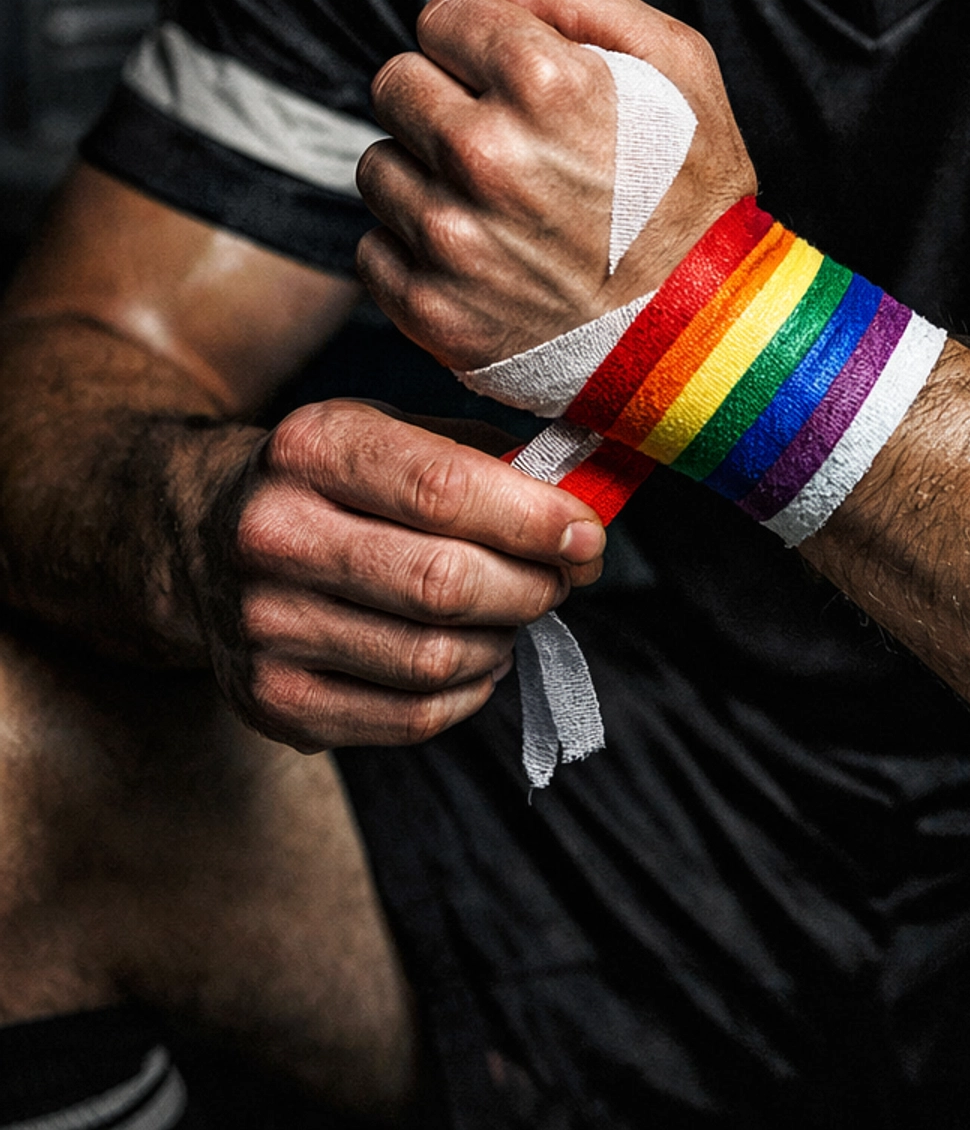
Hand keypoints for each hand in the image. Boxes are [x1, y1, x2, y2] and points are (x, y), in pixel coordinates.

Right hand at [186, 398, 605, 749]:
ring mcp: (265, 627)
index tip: (589, 535)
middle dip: (531, 586)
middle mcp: (275, 536)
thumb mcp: (390, 427)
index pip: (444, 490)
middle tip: (563, 578)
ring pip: (432, 660)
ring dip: (504, 641)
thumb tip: (583, 503)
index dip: (535, 519)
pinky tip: (477, 659)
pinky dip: (468, 693)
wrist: (203, 538)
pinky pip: (407, 718)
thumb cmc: (333, 478)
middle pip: (442, 585)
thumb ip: (484, 456)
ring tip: (515, 614)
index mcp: (312, 448)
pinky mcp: (272, 700)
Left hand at [355, 0, 755, 374]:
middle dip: (442, 96)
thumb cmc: (696, 195)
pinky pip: (374, 247)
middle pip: (395, 82)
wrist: (707, 334)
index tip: (510, 75)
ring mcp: (454, 239)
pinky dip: (417, 250)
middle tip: (504, 136)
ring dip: (426, 174)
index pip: (439, 16)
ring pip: (378, 164)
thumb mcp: (680, 64)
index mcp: (545, 83)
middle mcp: (487, 157)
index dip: (479, 40)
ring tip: (500, 202)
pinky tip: (486, 254)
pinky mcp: (432, 309)